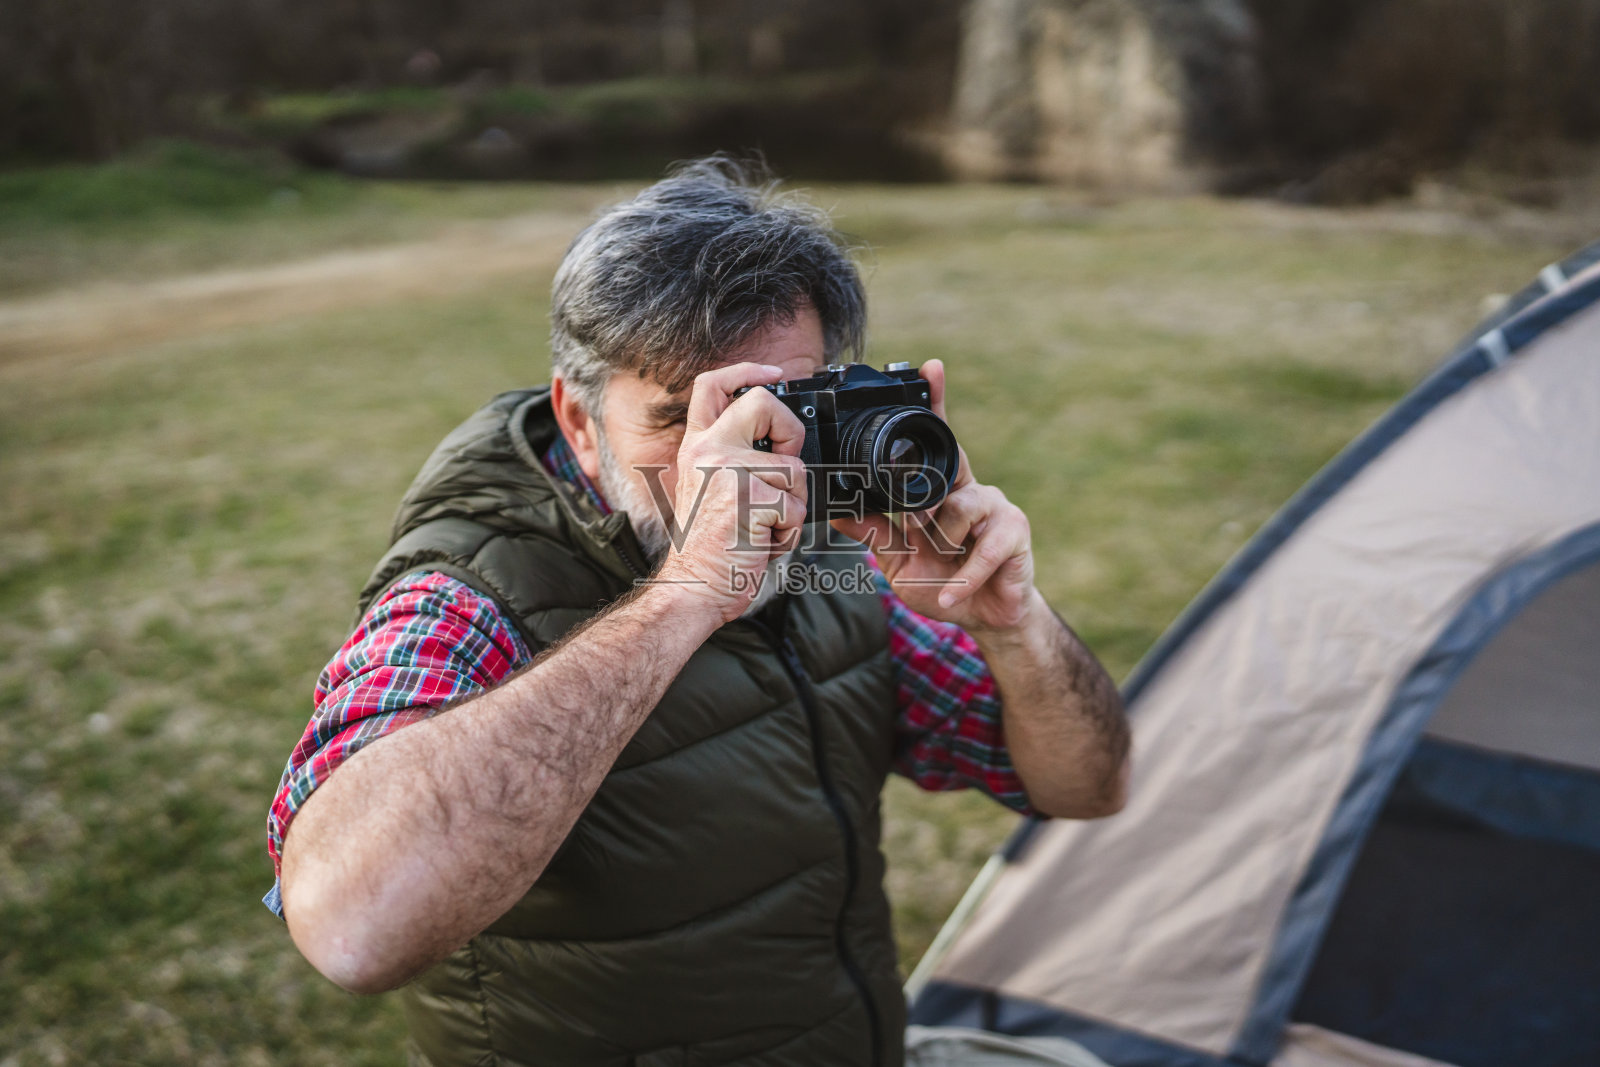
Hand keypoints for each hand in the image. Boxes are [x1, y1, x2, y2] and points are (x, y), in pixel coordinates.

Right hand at [654, 363, 808, 623]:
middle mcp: (708, 451)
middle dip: (790, 431)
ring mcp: (729, 471)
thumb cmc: (706, 550)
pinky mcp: (751, 497)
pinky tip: (762, 544)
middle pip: (763, 402)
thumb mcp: (708, 489)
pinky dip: (788, 534)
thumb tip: (779, 446)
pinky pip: (796, 508)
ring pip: (794, 471)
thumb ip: (732, 458)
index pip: (711, 385)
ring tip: (762, 528)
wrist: (691, 589)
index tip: (774, 373)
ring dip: (791, 507)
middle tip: (784, 464)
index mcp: (696, 447)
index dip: (746, 370)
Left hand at [831, 358, 1035, 636]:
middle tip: (916, 528)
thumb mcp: (897, 558)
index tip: (930, 368)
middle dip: (928, 499)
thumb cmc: (942, 582)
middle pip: (954, 464)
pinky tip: (952, 594)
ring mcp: (998, 509)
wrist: (982, 619)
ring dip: (944, 541)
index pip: (939, 440)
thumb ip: (874, 530)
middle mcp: (972, 491)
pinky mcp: (1015, 535)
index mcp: (945, 490)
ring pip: (960, 508)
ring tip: (942, 561)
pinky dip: (962, 577)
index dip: (936, 403)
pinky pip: (983, 550)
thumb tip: (837, 510)